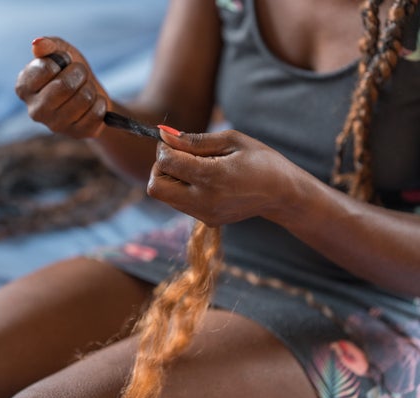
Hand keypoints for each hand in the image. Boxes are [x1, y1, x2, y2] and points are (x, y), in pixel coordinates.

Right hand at [15, 37, 108, 138]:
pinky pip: (97, 113)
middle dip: (79, 73)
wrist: (92, 94)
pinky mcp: (77, 134)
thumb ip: (49, 45)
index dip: (63, 60)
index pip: (47, 67)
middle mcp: (35, 111)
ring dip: (90, 88)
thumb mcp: (62, 52)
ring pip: (84, 98)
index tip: (65, 63)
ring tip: (85, 89)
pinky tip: (94, 104)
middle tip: (80, 74)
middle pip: (64, 86)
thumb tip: (37, 44)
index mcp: (24, 88)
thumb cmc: (71, 71)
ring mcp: (56, 126)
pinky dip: (100, 102)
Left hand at [147, 129, 306, 225]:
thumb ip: (194, 140)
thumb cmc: (260, 160)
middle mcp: (205, 201)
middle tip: (179, 156)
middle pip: (155, 187)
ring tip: (196, 168)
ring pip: (164, 197)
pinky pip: (178, 204)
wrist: (282, 194)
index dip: (164, 148)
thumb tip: (163, 135)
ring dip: (170, 179)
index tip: (176, 141)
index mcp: (212, 177)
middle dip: (160, 168)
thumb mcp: (231, 140)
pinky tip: (203, 181)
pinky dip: (181, 189)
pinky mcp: (207, 221)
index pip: (166, 163)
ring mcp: (205, 214)